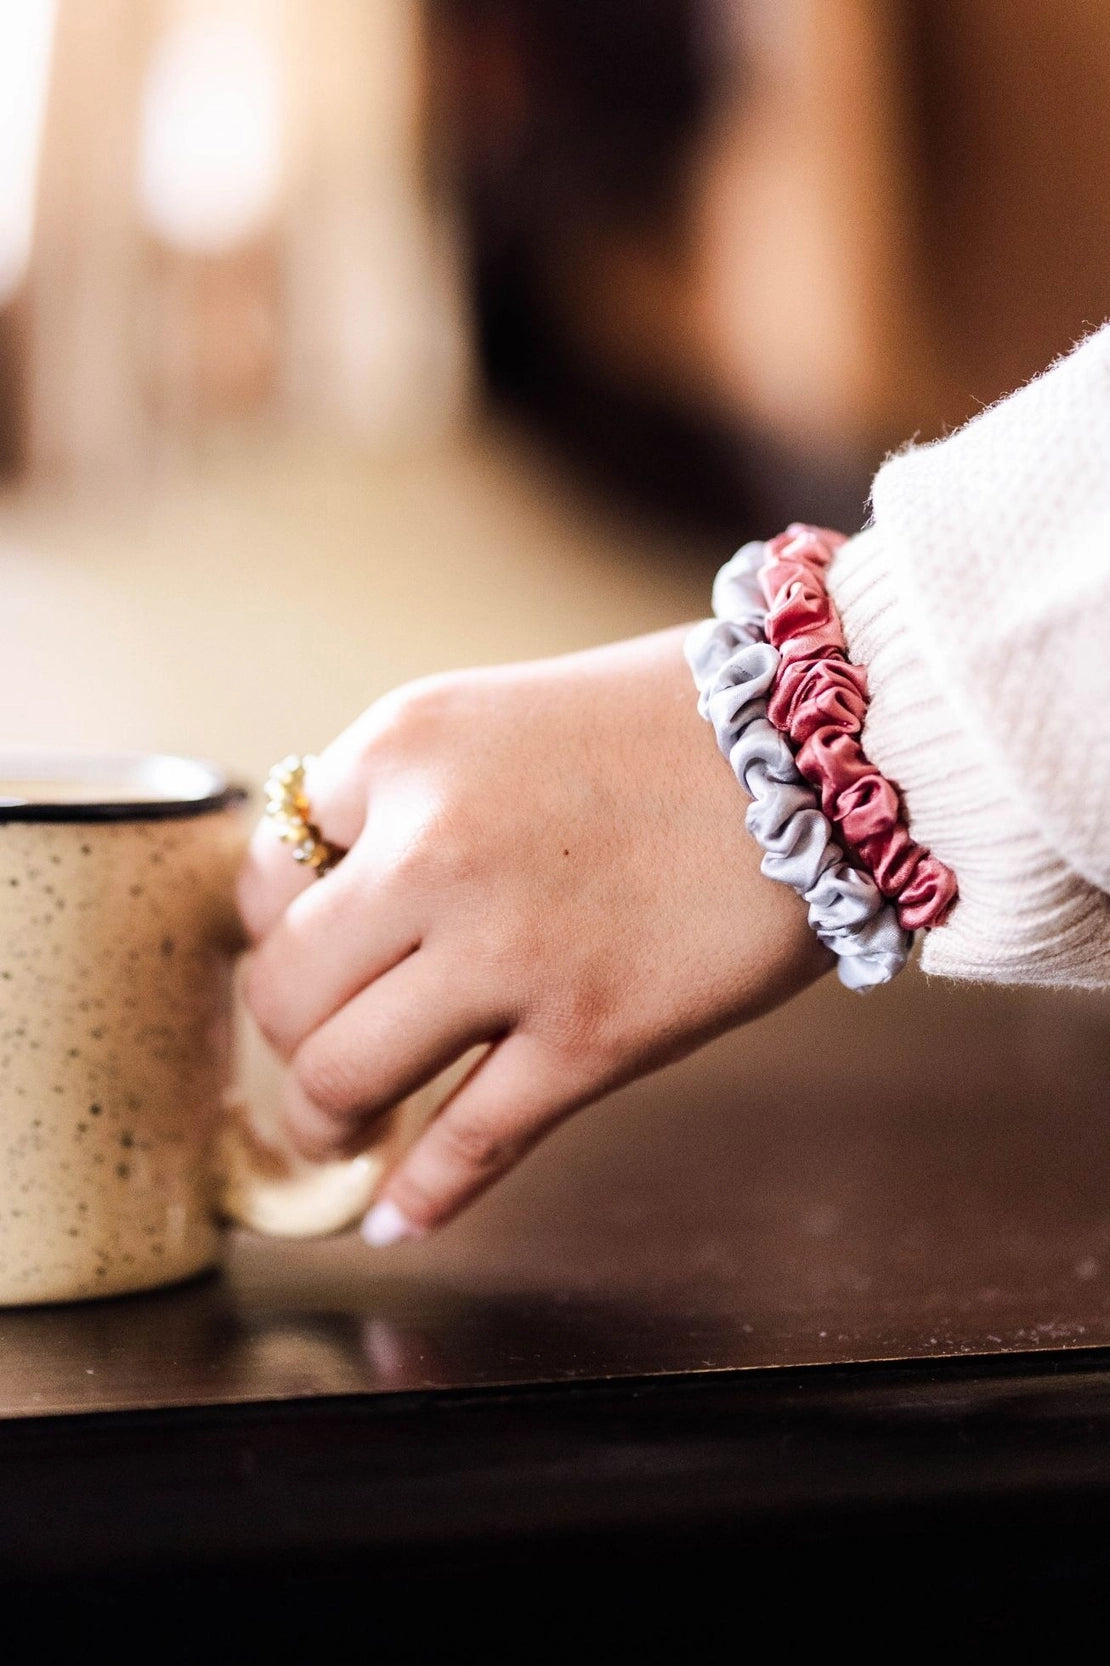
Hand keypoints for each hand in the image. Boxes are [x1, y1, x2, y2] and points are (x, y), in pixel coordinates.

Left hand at [238, 627, 830, 1240]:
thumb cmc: (662, 726)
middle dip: (287, 1037)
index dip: (283, 931)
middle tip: (318, 1052)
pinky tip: (393, 1217)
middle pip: (284, 990)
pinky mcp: (591, 1034)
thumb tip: (326, 909)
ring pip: (344, 1074)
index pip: (269, 874)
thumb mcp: (492, 719)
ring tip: (339, 1129)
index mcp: (403, 748)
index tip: (316, 960)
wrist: (822, 747)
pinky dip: (417, 1195)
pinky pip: (468, 1141)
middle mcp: (434, 846)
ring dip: (323, 1120)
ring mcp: (511, 949)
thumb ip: (402, 802)